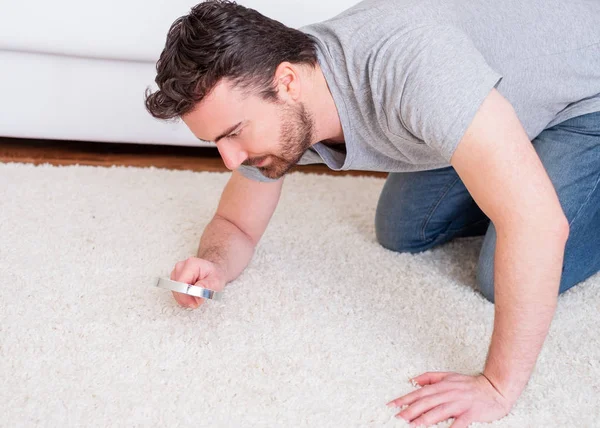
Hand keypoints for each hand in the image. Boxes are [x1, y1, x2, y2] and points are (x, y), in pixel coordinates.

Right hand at [169, 257, 226, 308]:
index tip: (194, 303)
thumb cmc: (215, 274)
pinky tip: (193, 294)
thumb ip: (206, 286)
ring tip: (198, 295)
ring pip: (176, 292)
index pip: (181, 284)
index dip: (186, 297)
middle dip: (187, 299)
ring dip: (186, 299)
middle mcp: (181, 267)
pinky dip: (184, 297)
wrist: (214, 270)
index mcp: (191, 265)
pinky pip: (176, 292)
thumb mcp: (216, 281)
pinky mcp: (175, 278)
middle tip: (199, 300)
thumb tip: (196, 293)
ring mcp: (177, 272)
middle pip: (177, 289)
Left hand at [386, 372, 513, 426]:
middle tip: (398, 418)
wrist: (496, 388)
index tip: (392, 406)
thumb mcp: (448, 376)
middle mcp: (449, 393)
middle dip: (410, 411)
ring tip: (412, 426)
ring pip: (439, 411)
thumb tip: (413, 380)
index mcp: (442, 386)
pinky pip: (460, 423)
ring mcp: (460, 403)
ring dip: (424, 419)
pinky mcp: (471, 413)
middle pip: (426, 402)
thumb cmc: (471, 384)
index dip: (404, 399)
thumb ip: (430, 378)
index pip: (419, 393)